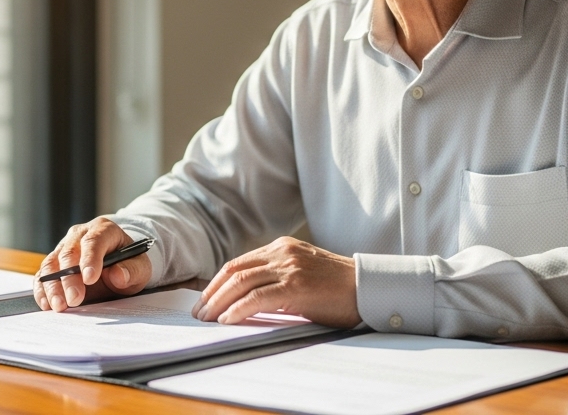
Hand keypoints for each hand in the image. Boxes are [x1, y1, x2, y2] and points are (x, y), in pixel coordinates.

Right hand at [33, 217, 151, 311]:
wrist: (118, 263)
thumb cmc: (129, 263)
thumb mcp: (140, 267)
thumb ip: (132, 270)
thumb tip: (119, 275)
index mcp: (104, 230)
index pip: (94, 241)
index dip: (90, 259)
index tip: (90, 278)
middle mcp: (80, 235)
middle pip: (69, 253)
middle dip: (70, 279)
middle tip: (74, 299)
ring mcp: (64, 247)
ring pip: (52, 263)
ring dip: (53, 286)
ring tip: (59, 305)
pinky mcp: (54, 262)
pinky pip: (44, 274)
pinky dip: (42, 289)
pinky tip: (46, 303)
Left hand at [191, 237, 360, 327]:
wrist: (368, 288)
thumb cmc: (337, 288)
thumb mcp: (301, 274)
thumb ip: (276, 278)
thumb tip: (244, 299)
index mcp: (281, 247)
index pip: (239, 263)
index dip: (217, 282)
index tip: (205, 298)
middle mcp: (282, 252)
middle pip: (234, 270)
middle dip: (212, 292)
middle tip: (199, 311)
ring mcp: (289, 266)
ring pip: (241, 281)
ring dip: (219, 301)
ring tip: (207, 318)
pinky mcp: (296, 285)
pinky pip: (258, 297)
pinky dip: (238, 308)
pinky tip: (227, 319)